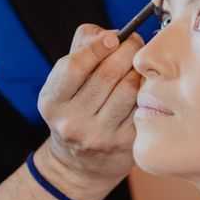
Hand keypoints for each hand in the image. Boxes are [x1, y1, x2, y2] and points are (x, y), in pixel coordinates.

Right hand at [35, 24, 142, 199]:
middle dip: (127, 50)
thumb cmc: (76, 106)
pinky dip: (148, 90)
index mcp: (52, 102)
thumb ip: (83, 47)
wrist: (80, 164)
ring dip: (139, 69)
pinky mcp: (124, 143)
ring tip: (139, 64)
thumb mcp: (65, 81)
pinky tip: (146, 85)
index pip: (74, 67)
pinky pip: (143, 105)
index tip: (114, 37)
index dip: (97, 46)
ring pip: (130, 88)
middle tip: (135, 41)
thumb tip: (115, 34)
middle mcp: (72, 122)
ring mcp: (99, 135)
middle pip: (108, 73)